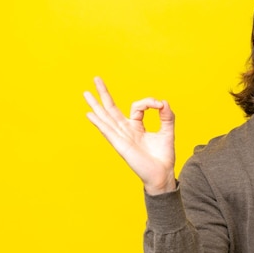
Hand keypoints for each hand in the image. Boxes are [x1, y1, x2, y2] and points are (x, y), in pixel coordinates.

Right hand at [83, 77, 176, 193]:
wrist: (162, 174)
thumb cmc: (163, 156)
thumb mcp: (168, 132)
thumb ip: (167, 116)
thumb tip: (163, 102)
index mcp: (136, 127)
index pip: (137, 107)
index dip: (149, 102)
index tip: (160, 105)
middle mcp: (126, 130)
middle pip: (111, 109)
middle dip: (104, 94)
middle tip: (96, 78)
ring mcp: (122, 137)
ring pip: (106, 118)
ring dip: (96, 105)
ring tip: (85, 93)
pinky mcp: (121, 145)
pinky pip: (108, 131)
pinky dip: (99, 122)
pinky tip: (90, 114)